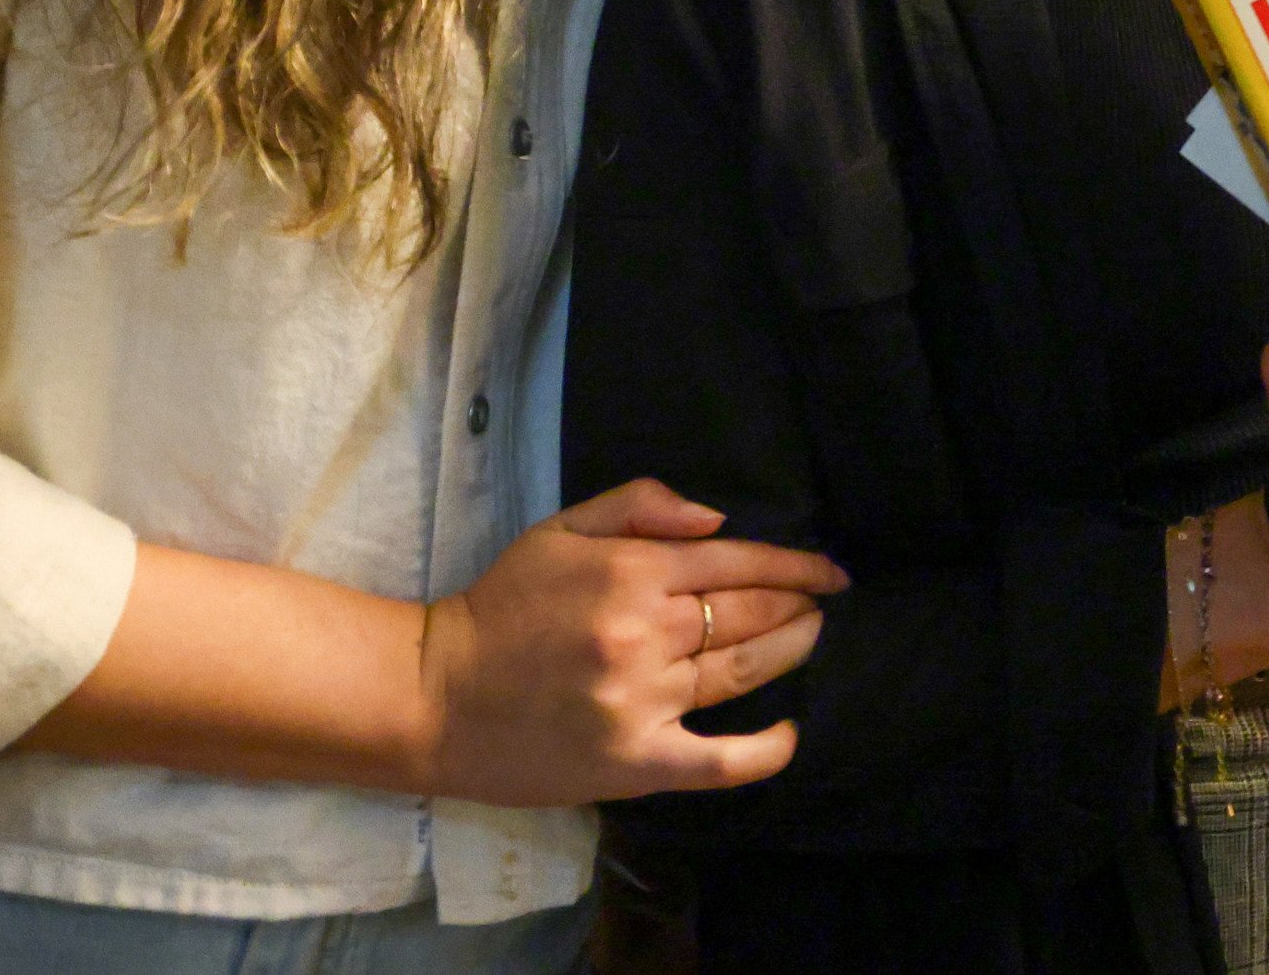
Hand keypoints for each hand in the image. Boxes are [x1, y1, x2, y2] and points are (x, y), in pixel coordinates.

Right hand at [415, 478, 845, 804]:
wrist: (438, 696)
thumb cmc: (501, 607)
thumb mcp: (561, 530)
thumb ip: (641, 506)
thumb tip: (717, 521)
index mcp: (632, 573)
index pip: (737, 562)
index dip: (795, 566)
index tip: (830, 573)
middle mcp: (648, 634)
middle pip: (750, 615)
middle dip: (799, 605)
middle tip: (823, 604)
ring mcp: (646, 702)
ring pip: (740, 673)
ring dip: (789, 652)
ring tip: (812, 639)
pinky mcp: (638, 762)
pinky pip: (720, 761)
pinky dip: (765, 751)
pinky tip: (789, 733)